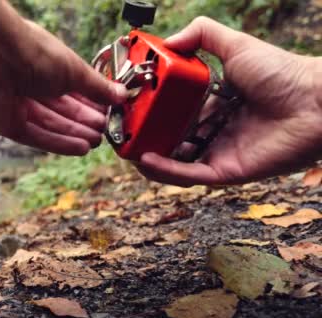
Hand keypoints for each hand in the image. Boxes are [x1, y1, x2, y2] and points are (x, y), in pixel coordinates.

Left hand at [0, 0, 125, 155]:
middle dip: (83, 120)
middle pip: (60, 108)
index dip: (90, 100)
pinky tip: (80, 148)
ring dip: (74, 134)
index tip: (110, 112)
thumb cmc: (29, 51)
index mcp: (44, 64)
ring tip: (97, 142)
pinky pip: (36, 136)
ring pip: (50, 124)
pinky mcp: (6, 123)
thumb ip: (96, 86)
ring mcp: (16, 104)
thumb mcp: (73, 69)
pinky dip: (58, 143)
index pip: (71, 87)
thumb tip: (120, 95)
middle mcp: (29, 83)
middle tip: (106, 131)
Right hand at [137, 17, 321, 186]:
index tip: (132, 105)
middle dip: (145, 136)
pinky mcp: (226, 171)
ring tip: (127, 148)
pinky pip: (190, 174)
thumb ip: (202, 35)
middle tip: (122, 131)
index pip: (175, 112)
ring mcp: (219, 152)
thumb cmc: (283, 72)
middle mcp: (214, 131)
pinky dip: (165, 169)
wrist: (316, 100)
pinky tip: (145, 158)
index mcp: (214, 106)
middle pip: (171, 138)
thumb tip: (166, 40)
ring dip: (149, 156)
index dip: (153, 111)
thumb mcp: (235, 45)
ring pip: (175, 162)